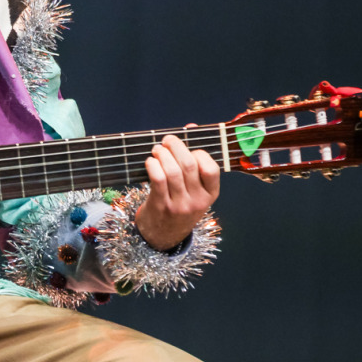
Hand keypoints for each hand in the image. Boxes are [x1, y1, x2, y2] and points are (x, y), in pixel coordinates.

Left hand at [134, 133, 219, 250]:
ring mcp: (179, 205)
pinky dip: (152, 165)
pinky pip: (157, 179)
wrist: (163, 235)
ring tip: (157, 150)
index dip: (198, 153)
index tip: (189, 148)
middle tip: (167, 140)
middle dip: (175, 146)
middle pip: (188, 165)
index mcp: (210, 194)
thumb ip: (194, 158)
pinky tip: (150, 162)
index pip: (211, 169)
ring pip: (171, 171)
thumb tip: (192, 126)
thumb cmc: (179, 203)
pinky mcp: (160, 206)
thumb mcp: (194, 188)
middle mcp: (197, 201)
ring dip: (161, 154)